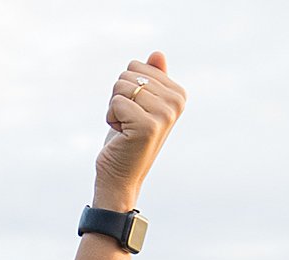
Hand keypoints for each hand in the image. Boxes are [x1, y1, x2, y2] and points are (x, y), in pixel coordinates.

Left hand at [95, 51, 185, 209]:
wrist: (120, 177)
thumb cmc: (127, 139)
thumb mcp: (139, 104)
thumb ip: (151, 79)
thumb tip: (157, 53)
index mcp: (178, 94)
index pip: (138, 65)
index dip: (128, 88)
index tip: (134, 111)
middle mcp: (176, 103)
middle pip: (128, 73)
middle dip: (119, 97)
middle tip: (127, 122)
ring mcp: (164, 114)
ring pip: (121, 86)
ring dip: (114, 109)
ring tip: (125, 128)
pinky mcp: (148, 126)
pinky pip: (116, 102)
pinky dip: (111, 119)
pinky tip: (121, 135)